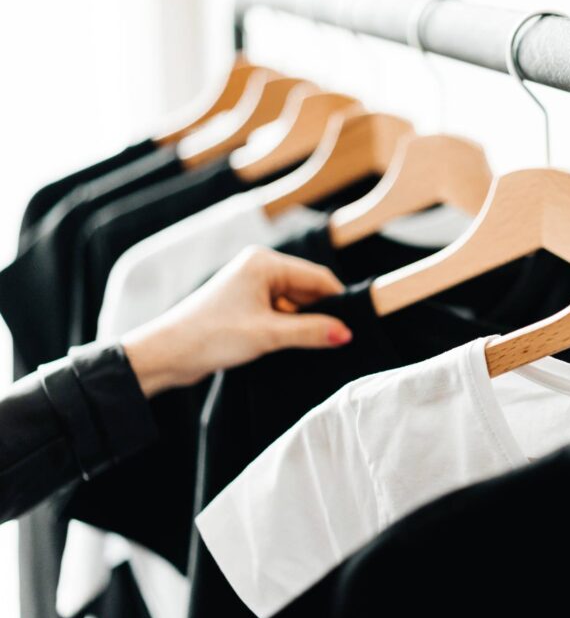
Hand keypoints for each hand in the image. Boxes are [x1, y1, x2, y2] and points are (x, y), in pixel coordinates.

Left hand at [122, 247, 351, 396]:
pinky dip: (288, 329)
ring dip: (303, 325)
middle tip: (334, 342)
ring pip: (295, 304)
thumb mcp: (268, 335)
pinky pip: (280, 313)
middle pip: (308, 290)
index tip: (354, 327)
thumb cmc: (211, 336)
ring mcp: (252, 286)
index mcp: (265, 263)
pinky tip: (291, 346)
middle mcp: (259, 268)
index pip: (317, 278)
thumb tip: (347, 333)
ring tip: (310, 347)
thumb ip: (311, 332)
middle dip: (320, 315)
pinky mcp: (246, 305)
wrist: (167, 354)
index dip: (337, 302)